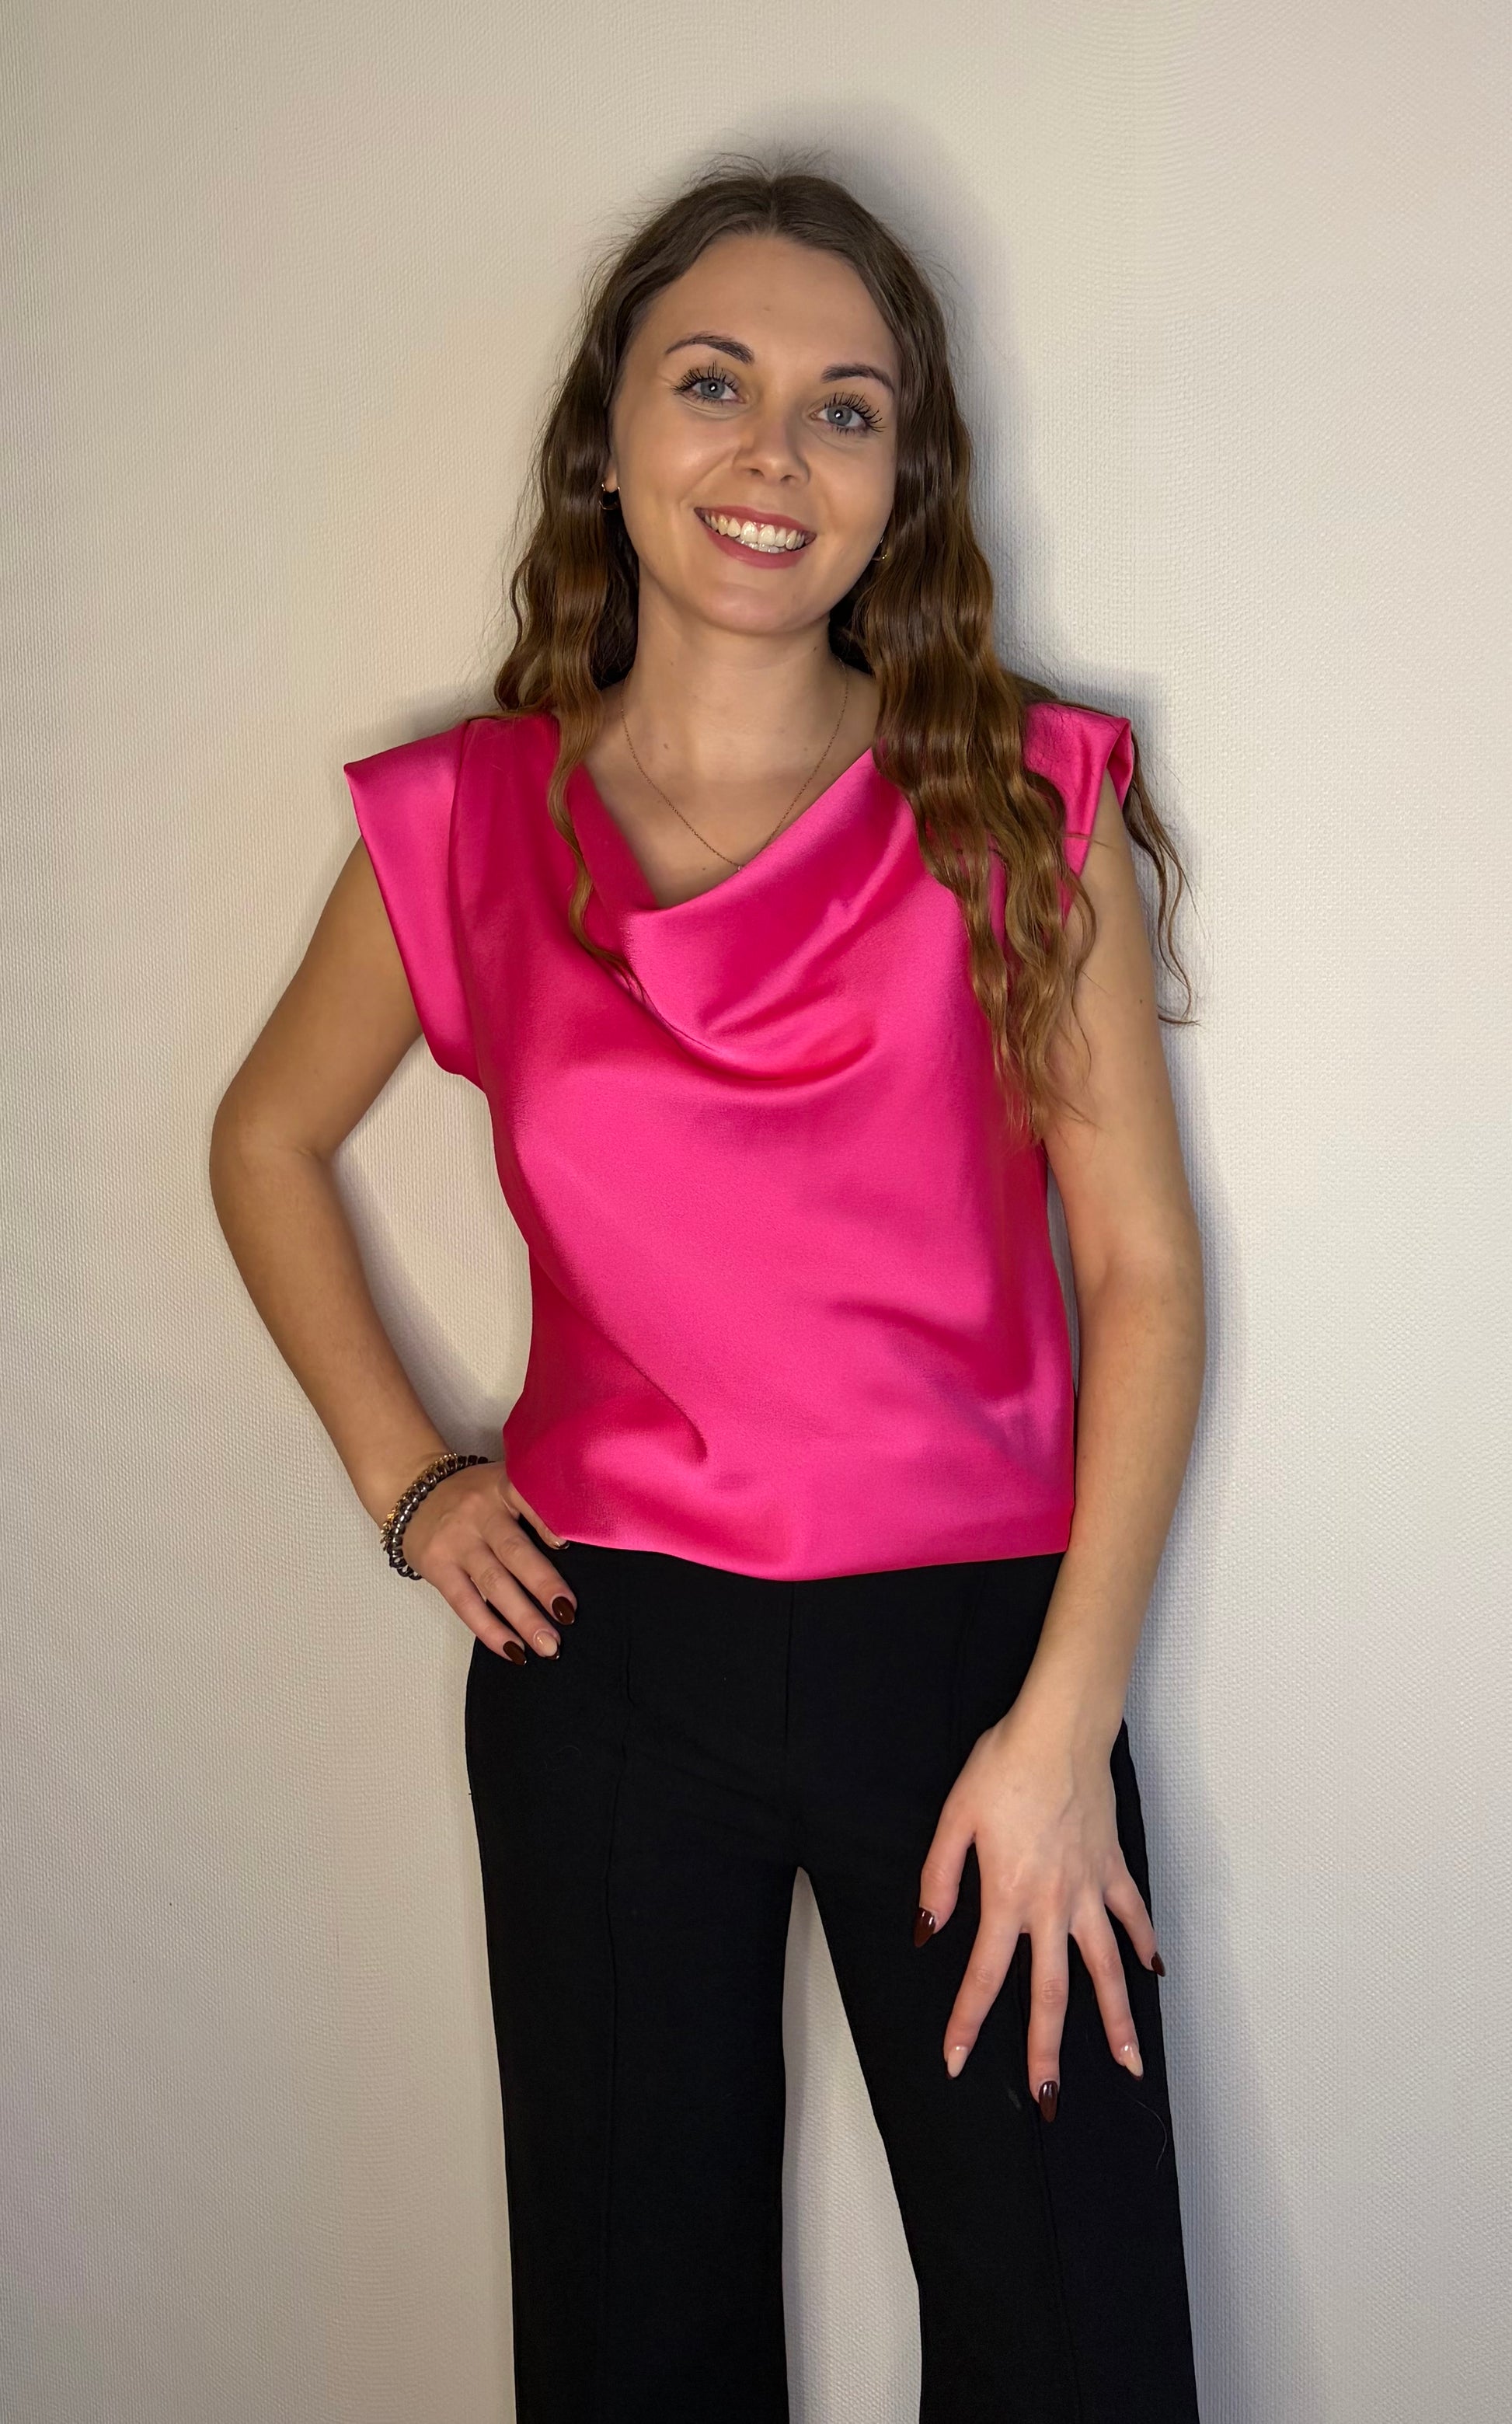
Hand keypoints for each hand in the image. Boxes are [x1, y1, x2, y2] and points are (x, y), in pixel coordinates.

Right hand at [399, 1459, 575, 1663]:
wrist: (412, 1490)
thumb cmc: (474, 1495)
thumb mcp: (501, 1483)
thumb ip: (532, 1505)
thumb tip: (578, 1547)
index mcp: (502, 1486)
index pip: (528, 1500)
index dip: (548, 1522)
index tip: (569, 1545)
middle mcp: (479, 1513)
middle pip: (514, 1551)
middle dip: (543, 1585)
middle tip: (569, 1615)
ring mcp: (456, 1542)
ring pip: (493, 1583)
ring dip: (523, 1618)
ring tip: (548, 1645)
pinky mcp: (438, 1567)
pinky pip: (466, 1604)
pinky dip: (491, 1630)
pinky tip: (514, 1650)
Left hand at [914, 1697, 1161, 2117]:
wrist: (1059, 1730)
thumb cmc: (1002, 1767)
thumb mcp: (955, 1818)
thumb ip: (939, 1879)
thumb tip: (927, 1933)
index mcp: (1008, 1896)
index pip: (985, 1975)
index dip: (968, 2022)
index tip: (957, 2062)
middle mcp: (1053, 1905)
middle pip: (1052, 1992)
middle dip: (1048, 2050)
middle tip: (1047, 2101)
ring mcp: (1090, 1889)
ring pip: (1106, 1969)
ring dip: (1117, 2021)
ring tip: (1129, 2067)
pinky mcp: (1114, 1868)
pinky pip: (1134, 1916)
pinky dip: (1145, 1946)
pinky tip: (1155, 1977)